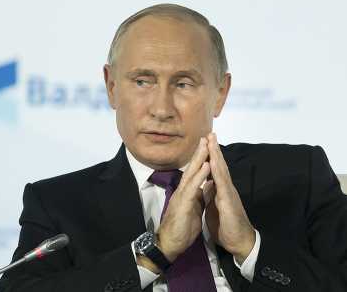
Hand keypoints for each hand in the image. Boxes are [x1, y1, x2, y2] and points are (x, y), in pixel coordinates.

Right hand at [156, 137, 209, 261]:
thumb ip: (200, 196)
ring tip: (206, 145)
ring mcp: (182, 196)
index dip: (202, 158)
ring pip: (191, 174)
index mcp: (187, 192)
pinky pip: (193, 188)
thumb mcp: (194, 208)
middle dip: (200, 152)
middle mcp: (183, 190)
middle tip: (206, 136)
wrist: (170, 244)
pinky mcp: (183, 204)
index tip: (209, 145)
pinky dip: (200, 176)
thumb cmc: (182, 227)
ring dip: (199, 158)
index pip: (195, 172)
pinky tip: (206, 166)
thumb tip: (208, 186)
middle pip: (192, 168)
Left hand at [204, 133, 255, 263]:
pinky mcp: (229, 202)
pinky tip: (214, 162)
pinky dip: (217, 172)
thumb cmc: (227, 226)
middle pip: (219, 166)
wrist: (239, 242)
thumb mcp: (215, 208)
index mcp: (221, 190)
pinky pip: (222, 184)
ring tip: (212, 141)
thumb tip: (208, 186)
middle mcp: (226, 189)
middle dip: (214, 149)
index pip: (215, 170)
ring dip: (216, 155)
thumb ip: (212, 195)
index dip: (210, 156)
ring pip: (221, 171)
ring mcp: (228, 194)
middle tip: (209, 133)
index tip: (204, 142)